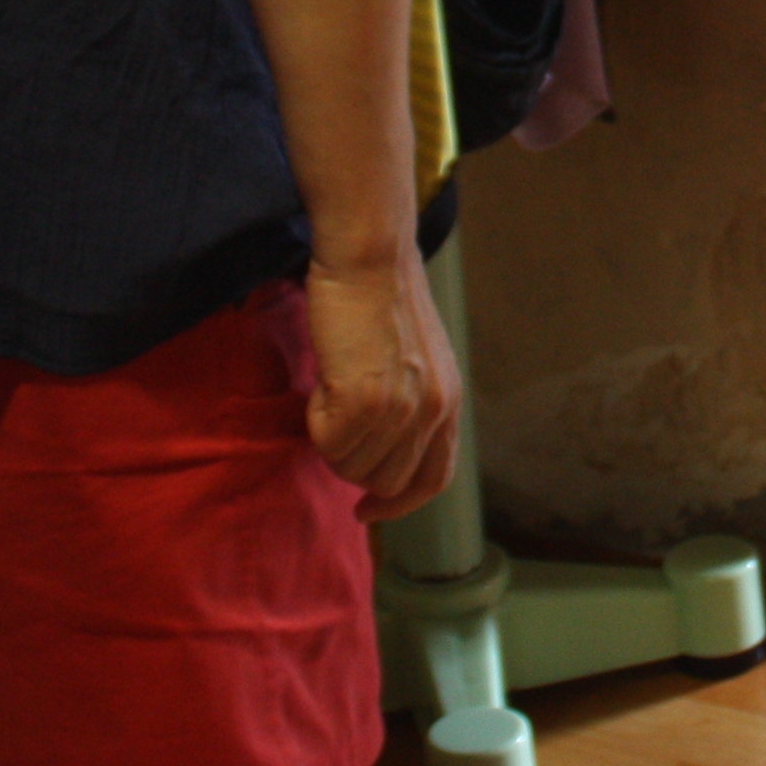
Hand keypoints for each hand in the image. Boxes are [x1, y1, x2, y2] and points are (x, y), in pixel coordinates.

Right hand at [304, 247, 460, 520]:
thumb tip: (378, 448)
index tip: (366, 510)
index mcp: (450, 400)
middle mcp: (434, 411)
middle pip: (385, 481)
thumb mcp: (417, 356)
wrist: (370, 256)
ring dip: (331, 435)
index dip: (399, 504)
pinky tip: (326, 378)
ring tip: (335, 383)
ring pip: (350, 466)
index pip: (433, 479)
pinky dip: (316, 418)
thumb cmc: (381, 295)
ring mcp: (402, 411)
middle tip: (337, 417)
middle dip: (352, 460)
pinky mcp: (365, 403)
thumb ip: (411, 401)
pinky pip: (326, 443)